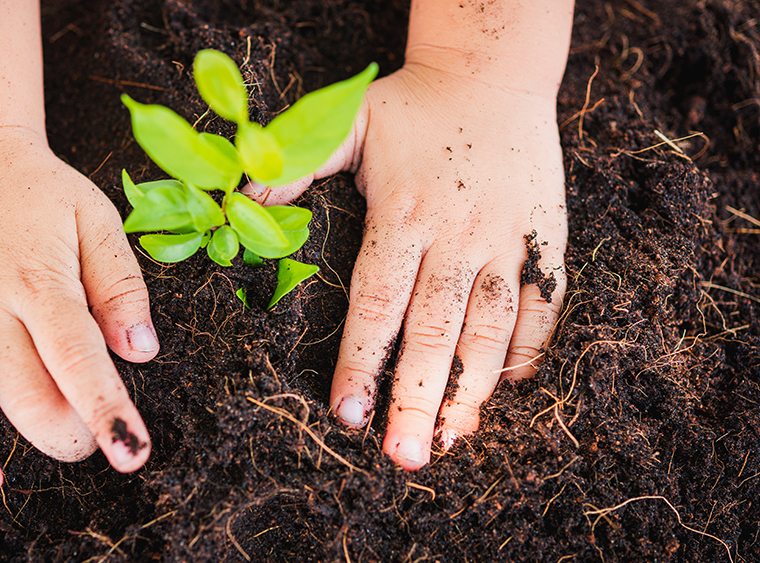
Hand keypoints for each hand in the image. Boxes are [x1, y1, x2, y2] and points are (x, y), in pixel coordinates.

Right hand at [0, 128, 157, 495]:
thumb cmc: (44, 194)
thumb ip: (121, 287)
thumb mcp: (98, 223)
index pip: (77, 359)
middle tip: (86, 440)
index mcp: (40, 281)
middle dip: (59, 433)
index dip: (106, 411)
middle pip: (19, 390)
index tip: (131, 453)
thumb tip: (140, 351)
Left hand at [249, 63, 566, 468]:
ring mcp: (507, 238)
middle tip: (403, 457)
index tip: (348, 415)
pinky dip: (530, 346)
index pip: (377, 302)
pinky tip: (509, 387)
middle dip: (416, 396)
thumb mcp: (344, 123)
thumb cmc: (410, 107)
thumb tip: (240, 202)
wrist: (491, 72)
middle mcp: (457, 234)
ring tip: (452, 439)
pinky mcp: (546, 237)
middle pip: (435, 328)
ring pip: (493, 325)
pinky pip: (545, 302)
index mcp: (402, 214)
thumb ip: (295, 166)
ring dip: (473, 387)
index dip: (360, 361)